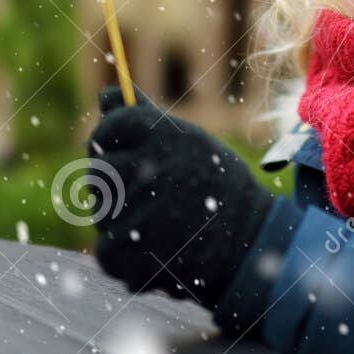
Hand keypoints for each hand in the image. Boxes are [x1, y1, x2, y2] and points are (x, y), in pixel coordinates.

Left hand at [84, 86, 276, 307]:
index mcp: (166, 136)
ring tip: (159, 226)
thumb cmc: (219, 185)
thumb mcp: (189, 142)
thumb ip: (143, 117)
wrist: (255, 240)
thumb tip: (105, 94)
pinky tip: (152, 253)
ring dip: (120, 224)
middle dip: (111, 186)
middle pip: (99, 173)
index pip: (110, 128)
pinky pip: (107, 253)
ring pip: (103, 216)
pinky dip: (124, 259)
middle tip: (143, 197)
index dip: (105, 140)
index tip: (112, 151)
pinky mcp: (144, 256)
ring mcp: (148, 214)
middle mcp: (155, 169)